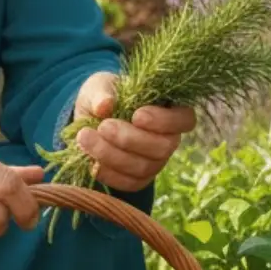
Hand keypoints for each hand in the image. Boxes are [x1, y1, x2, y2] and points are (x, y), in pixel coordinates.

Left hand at [70, 72, 194, 192]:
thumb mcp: (99, 86)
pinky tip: (90, 161)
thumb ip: (101, 92)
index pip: (185, 119)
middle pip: (162, 147)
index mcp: (168, 110)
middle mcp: (167, 139)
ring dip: (111, 155)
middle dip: (129, 139)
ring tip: (86, 138)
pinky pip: (128, 183)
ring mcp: (155, 162)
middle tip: (103, 126)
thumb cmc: (103, 96)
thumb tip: (105, 105)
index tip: (137, 115)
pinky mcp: (138, 179)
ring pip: (143, 167)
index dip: (165, 121)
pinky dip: (108, 174)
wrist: (89, 119)